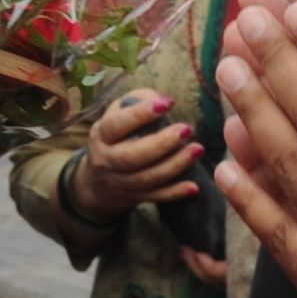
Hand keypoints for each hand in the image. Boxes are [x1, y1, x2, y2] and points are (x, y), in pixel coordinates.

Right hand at [70, 91, 203, 220]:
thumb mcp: (118, 113)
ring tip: (197, 149)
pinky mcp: (136, 197)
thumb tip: (163, 100)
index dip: (141, 114)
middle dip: (161, 143)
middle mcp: (107, 160)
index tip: (168, 103)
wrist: (100, 179)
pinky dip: (175, 193)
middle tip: (186, 129)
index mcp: (102, 135)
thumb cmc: (118, 134)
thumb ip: (139, 100)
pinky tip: (194, 187)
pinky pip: (156, 197)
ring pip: (147, 178)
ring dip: (174, 165)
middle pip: (132, 156)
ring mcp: (120, 182)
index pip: (117, 125)